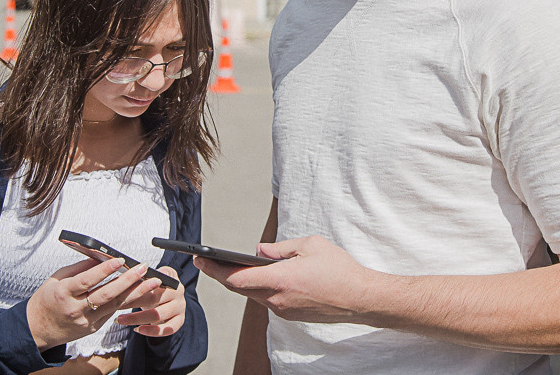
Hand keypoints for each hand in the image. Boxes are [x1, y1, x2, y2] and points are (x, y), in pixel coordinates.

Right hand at [27, 258, 165, 350]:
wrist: (38, 329)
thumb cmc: (48, 298)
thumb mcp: (57, 278)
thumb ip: (80, 268)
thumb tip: (102, 256)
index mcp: (63, 293)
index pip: (87, 281)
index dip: (104, 270)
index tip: (120, 260)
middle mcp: (76, 309)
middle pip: (106, 294)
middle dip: (127, 280)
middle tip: (143, 268)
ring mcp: (86, 321)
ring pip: (115, 305)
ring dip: (136, 292)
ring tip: (152, 281)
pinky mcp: (93, 328)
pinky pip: (112, 312)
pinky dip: (127, 301)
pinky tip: (141, 292)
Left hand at [116, 265, 185, 336]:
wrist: (169, 300)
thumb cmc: (155, 288)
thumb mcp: (152, 278)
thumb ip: (146, 275)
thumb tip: (136, 270)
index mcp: (171, 279)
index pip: (154, 282)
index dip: (138, 287)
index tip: (121, 289)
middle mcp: (179, 293)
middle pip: (154, 299)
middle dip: (132, 303)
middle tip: (116, 306)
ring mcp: (180, 308)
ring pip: (158, 315)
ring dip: (136, 318)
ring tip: (120, 320)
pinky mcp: (179, 321)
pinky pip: (166, 330)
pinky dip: (151, 331)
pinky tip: (137, 330)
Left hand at [195, 235, 371, 323]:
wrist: (360, 298)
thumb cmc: (338, 268)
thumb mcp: (309, 244)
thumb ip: (280, 247)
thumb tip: (258, 250)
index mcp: (279, 279)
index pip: (237, 276)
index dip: (215, 268)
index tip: (199, 258)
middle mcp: (277, 299)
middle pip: (239, 288)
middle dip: (220, 274)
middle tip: (205, 261)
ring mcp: (283, 310)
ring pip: (252, 295)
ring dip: (239, 282)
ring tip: (226, 267)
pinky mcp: (290, 315)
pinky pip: (266, 300)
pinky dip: (256, 288)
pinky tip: (254, 278)